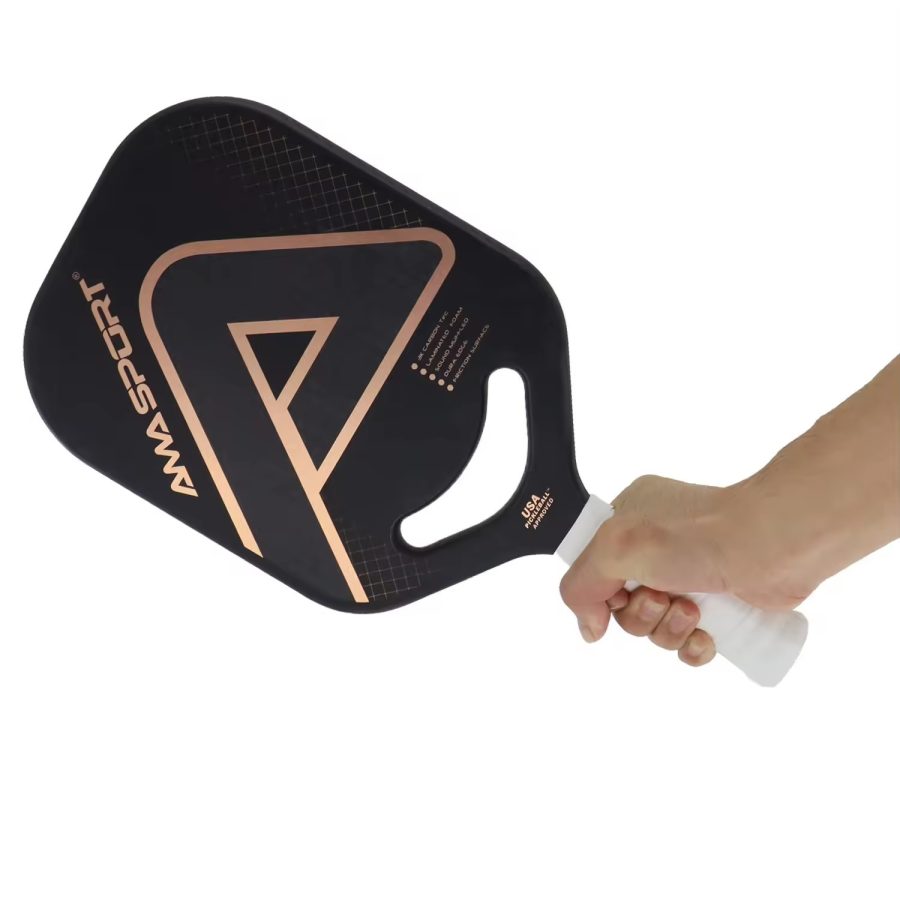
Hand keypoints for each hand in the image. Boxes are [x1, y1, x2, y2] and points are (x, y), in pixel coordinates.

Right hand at [558, 474, 813, 667]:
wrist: (774, 544)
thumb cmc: (698, 534)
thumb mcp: (615, 548)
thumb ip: (581, 584)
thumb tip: (589, 628)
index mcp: (628, 520)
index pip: (593, 567)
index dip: (599, 592)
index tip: (615, 596)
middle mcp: (657, 546)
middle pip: (622, 605)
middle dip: (640, 614)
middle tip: (662, 598)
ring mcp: (689, 575)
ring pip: (655, 626)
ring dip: (667, 630)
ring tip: (692, 611)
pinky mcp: (719, 604)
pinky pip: (688, 641)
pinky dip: (692, 646)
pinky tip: (705, 636)